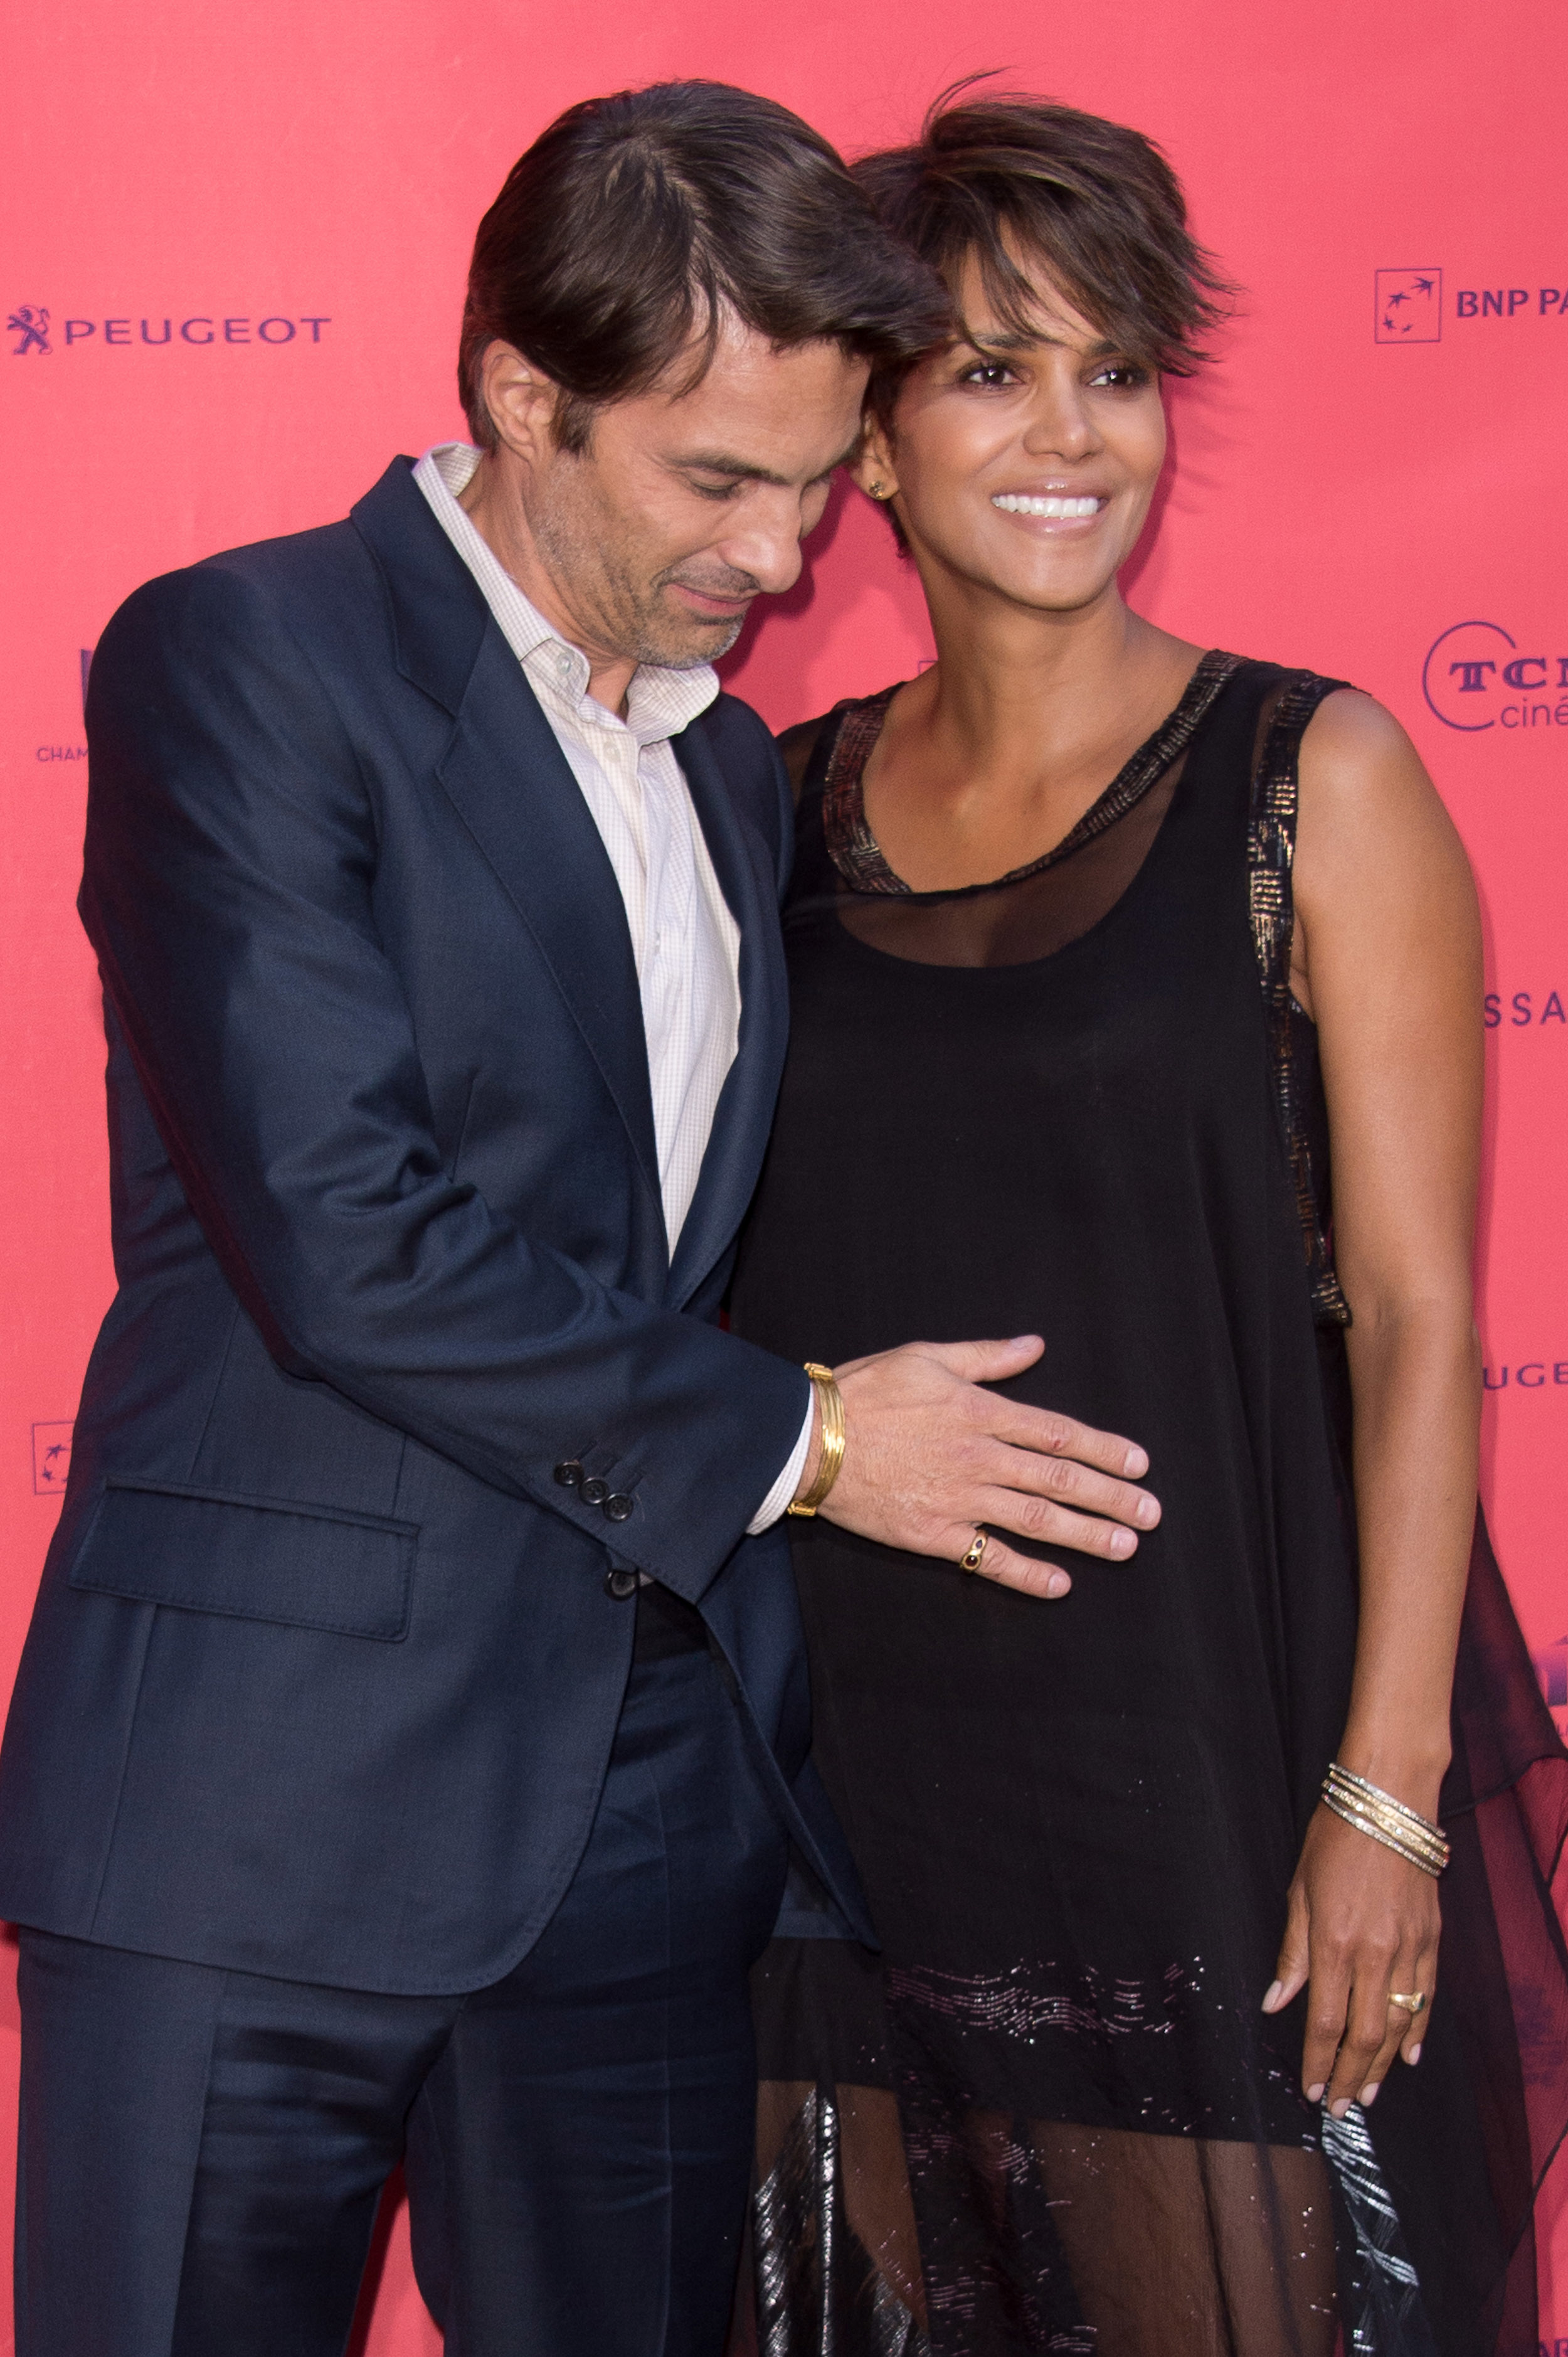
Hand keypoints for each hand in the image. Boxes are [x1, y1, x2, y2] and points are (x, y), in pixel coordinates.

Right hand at [810, 1334, 1158, 1600]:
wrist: (807, 1440)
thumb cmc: (865, 1392)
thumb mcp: (926, 1357)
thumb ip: (987, 1357)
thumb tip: (1034, 1346)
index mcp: (979, 1411)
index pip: (1058, 1433)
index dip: (1104, 1448)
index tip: (1140, 1463)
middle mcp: (978, 1457)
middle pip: (1059, 1479)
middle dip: (1111, 1496)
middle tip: (1151, 1513)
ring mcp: (958, 1499)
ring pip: (1035, 1519)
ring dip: (1085, 1534)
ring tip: (1124, 1546)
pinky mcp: (933, 1533)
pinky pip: (988, 1557)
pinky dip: (1026, 1572)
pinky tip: (1059, 1583)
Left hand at [1263, 1803, 1439, 2114]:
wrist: (1389, 1802)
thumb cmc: (1336, 1837)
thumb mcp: (1299, 1890)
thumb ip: (1292, 1953)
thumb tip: (1276, 2002)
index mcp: (1334, 1941)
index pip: (1325, 2021)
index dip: (1317, 2061)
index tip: (1311, 2089)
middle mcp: (1375, 1953)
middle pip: (1364, 2035)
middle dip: (1350, 2076)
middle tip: (1339, 2108)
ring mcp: (1409, 1948)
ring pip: (1398, 2024)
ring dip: (1382, 2065)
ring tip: (1368, 2094)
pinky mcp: (1432, 1939)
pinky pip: (1426, 1997)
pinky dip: (1418, 2030)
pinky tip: (1409, 2055)